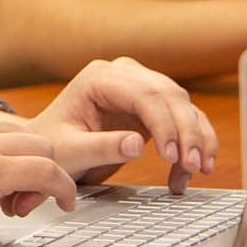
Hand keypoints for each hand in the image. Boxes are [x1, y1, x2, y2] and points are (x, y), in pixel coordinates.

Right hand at [0, 110, 79, 246]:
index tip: (30, 175)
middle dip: (41, 161)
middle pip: (30, 133)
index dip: (21, 154)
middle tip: (44, 190)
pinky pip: (46, 171)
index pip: (6, 127)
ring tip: (61, 196)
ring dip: (56, 173)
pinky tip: (66, 202)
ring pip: (44, 148)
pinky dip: (63, 187)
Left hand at [28, 58, 219, 198]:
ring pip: (183, 106)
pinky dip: (196, 142)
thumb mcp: (69, 152)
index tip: (171, 156)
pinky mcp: (152, 106)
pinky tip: (198, 167)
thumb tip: (137, 145)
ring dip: (197, 139)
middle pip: (170, 96)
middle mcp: (124, 75)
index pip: (144, 94)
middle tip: (193, 166)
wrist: (48, 149)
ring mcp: (140, 87)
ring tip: (198, 171)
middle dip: (187, 133)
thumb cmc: (52, 148)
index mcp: (99, 78)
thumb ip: (101, 147)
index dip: (163, 124)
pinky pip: (183, 119)